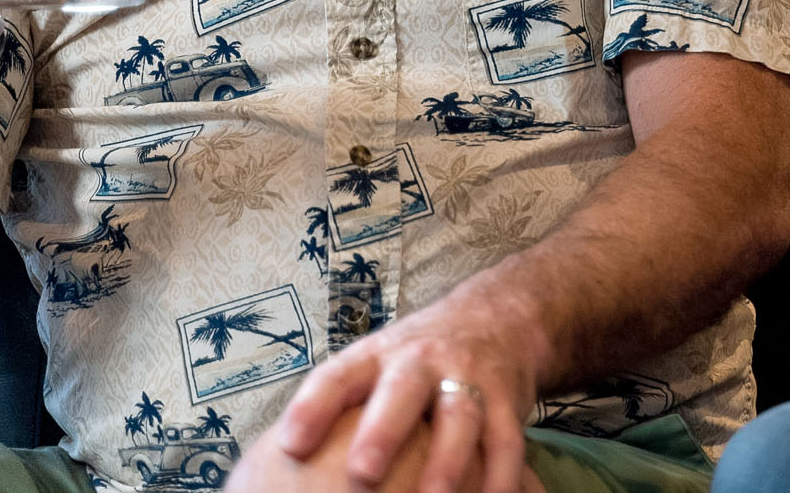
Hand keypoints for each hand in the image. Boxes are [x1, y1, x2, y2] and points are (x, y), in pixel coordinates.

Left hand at [274, 283, 542, 492]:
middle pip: (401, 391)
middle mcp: (421, 360)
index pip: (338, 376)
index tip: (289, 445)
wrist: (498, 315)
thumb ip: (340, 403)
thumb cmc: (417, 358)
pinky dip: (503, 474)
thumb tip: (282, 460)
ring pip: (459, 415)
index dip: (312, 407)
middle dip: (383, 431)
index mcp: (377, 356)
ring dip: (447, 459)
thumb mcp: (376, 364)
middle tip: (362, 473)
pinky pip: (507, 439)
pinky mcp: (507, 397)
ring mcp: (468, 376)